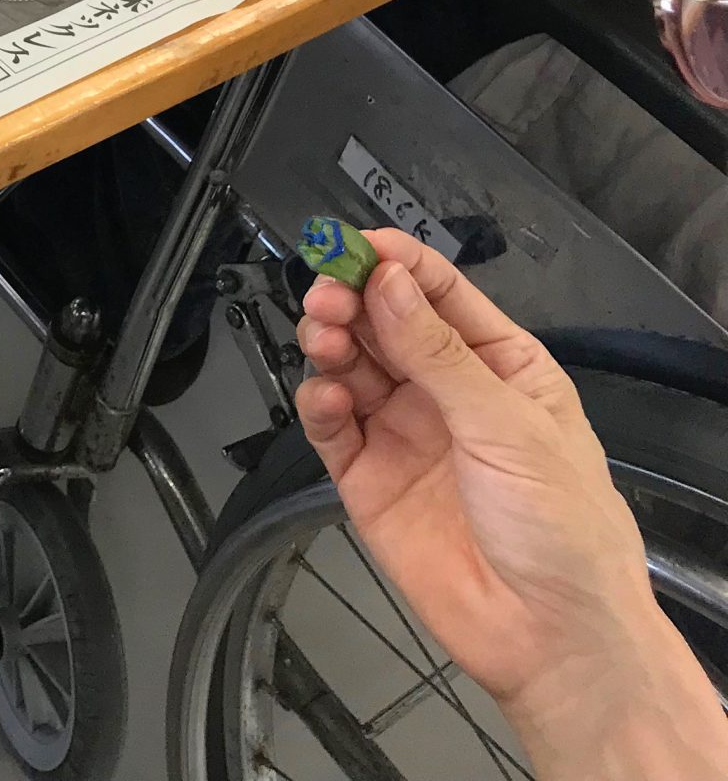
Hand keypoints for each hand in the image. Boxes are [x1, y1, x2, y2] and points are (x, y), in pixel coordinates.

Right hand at [296, 233, 727, 774]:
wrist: (549, 635)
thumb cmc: (563, 527)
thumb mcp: (508, 426)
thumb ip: (437, 353)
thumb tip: (388, 282)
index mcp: (501, 367)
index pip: (439, 294)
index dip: (395, 264)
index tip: (354, 247)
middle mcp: (448, 393)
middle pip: (383, 323)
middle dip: (350, 299)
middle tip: (327, 294)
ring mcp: (405, 434)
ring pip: (350, 366)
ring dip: (330, 343)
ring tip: (323, 340)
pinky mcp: (368, 479)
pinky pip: (331, 427)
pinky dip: (318, 404)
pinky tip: (324, 398)